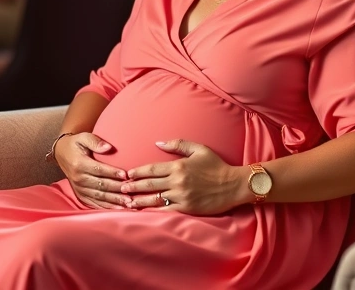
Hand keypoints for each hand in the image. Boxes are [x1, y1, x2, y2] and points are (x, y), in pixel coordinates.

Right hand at [54, 133, 130, 209]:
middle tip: (131, 191)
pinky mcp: (80, 194)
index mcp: (79, 164)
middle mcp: (78, 178)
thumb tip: (108, 147)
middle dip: (117, 189)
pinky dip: (106, 207)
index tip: (126, 175)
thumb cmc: (76, 144)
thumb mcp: (83, 137)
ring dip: (114, 200)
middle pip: (101, 185)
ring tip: (128, 203)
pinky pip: (94, 202)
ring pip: (99, 196)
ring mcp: (79, 188)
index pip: (99, 169)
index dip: (112, 172)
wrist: (62, 154)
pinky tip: (118, 209)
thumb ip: (95, 141)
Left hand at [122, 139, 247, 214]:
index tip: (127, 173)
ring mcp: (181, 196)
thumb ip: (178, 144)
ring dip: (139, 200)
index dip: (137, 172)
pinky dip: (153, 212)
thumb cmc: (217, 166)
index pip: (152, 169)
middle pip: (149, 184)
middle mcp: (178, 181)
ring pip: (154, 199)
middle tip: (121, 189)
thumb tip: (158, 142)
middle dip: (133, 186)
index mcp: (179, 166)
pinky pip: (165, 211)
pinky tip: (144, 212)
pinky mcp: (187, 208)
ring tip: (127, 202)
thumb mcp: (199, 149)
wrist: (234, 185)